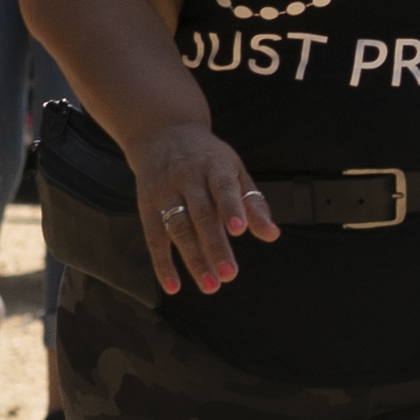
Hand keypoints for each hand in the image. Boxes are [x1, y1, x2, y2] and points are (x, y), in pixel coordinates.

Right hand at [130, 114, 275, 295]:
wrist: (162, 133)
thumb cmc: (207, 159)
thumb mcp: (234, 170)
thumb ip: (253, 202)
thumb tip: (272, 234)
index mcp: (213, 165)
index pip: (222, 187)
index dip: (231, 207)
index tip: (239, 229)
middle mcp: (186, 178)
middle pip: (201, 214)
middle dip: (215, 245)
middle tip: (229, 274)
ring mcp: (164, 192)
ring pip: (178, 228)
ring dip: (193, 259)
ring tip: (210, 284)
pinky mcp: (146, 206)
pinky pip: (154, 238)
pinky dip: (162, 263)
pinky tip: (174, 285)